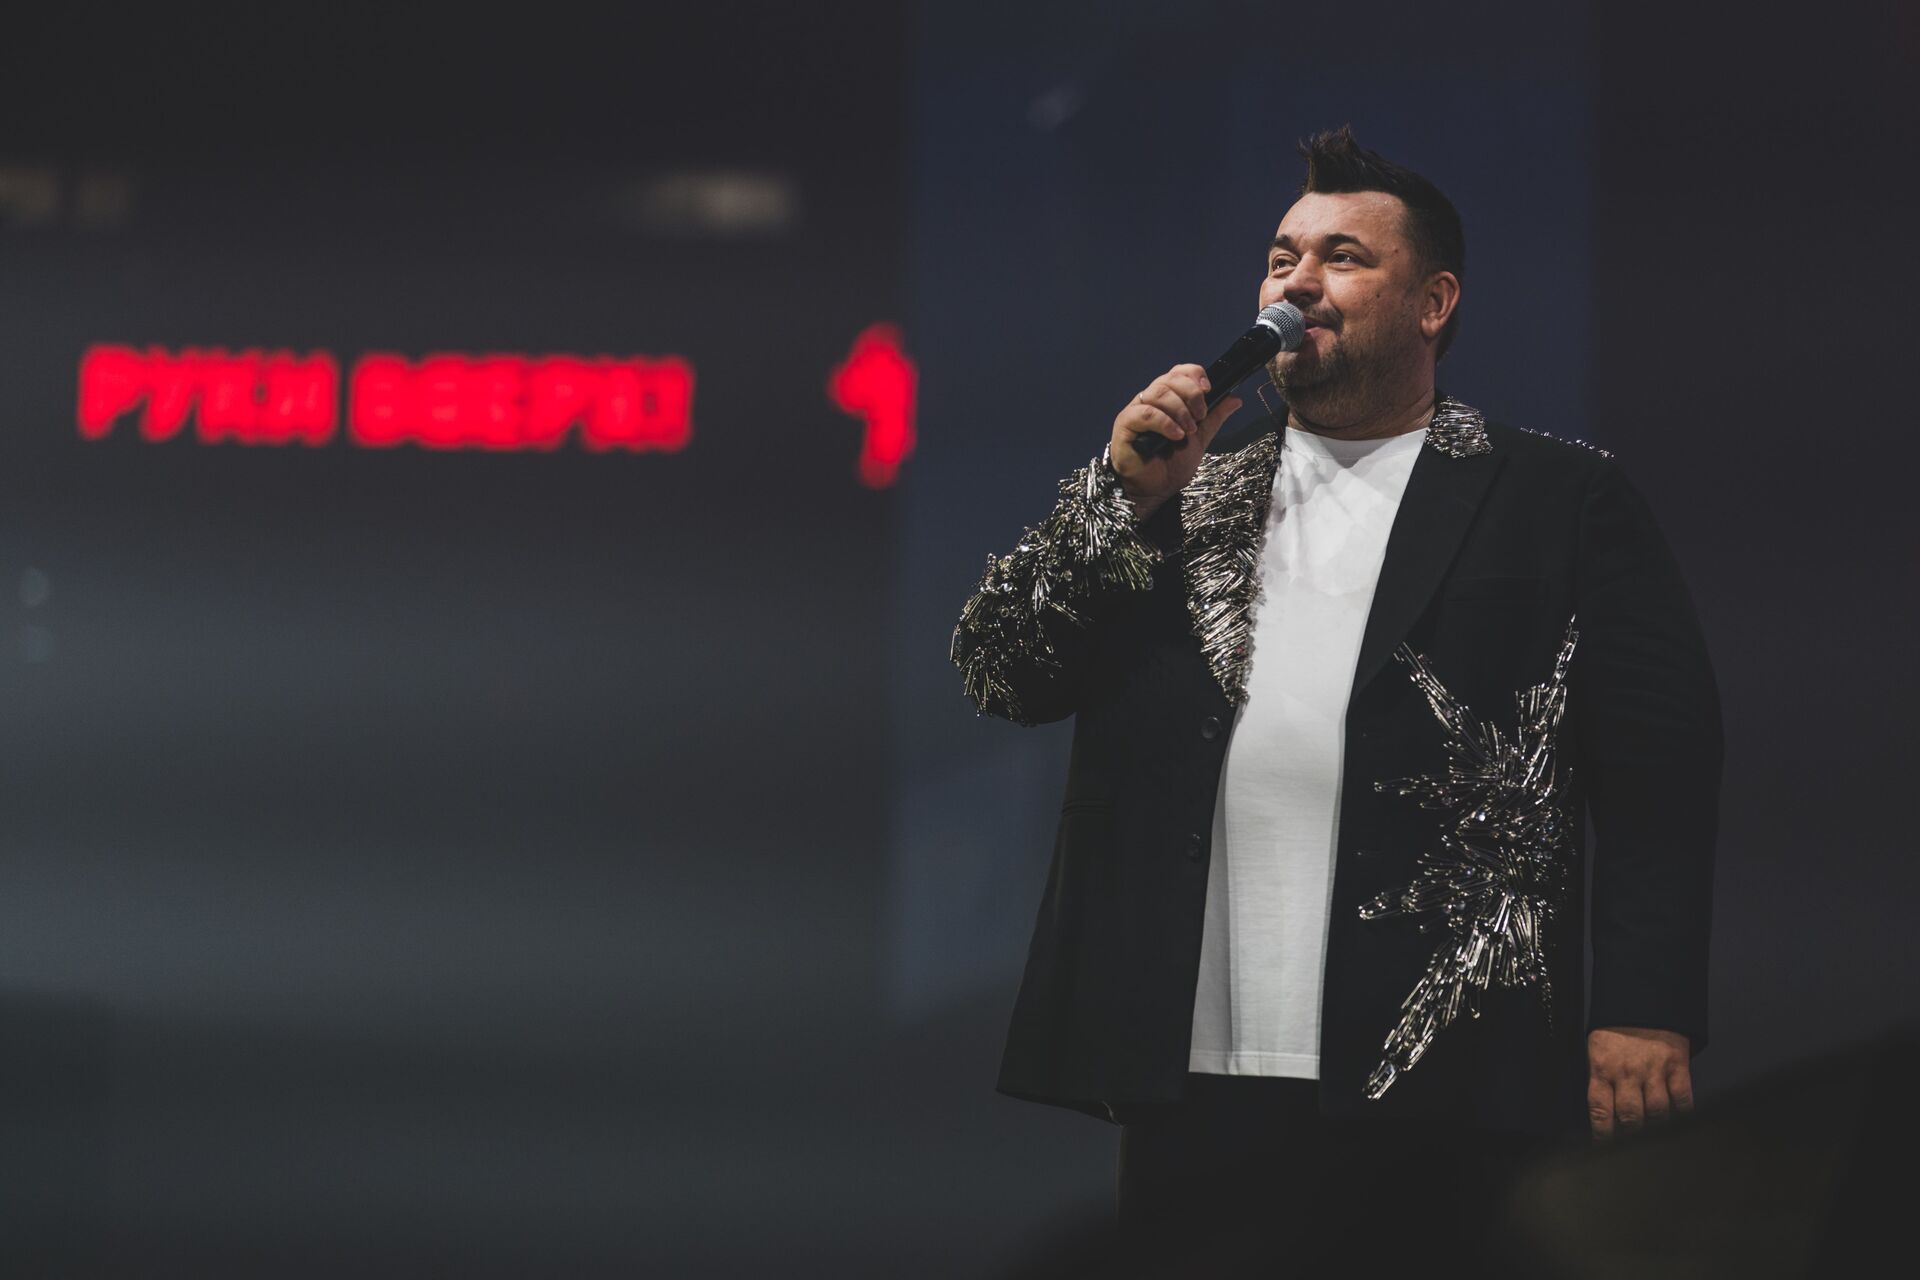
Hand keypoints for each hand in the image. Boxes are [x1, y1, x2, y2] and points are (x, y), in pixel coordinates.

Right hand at [1108, 364, 1242, 518]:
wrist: (1155, 490)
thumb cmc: (1171, 465)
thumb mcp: (1200, 439)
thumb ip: (1214, 418)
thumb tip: (1235, 399)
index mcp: (1168, 399)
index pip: (1179, 372)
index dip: (1194, 375)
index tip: (1208, 389)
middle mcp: (1150, 400)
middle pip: (1170, 379)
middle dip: (1191, 395)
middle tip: (1201, 416)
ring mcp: (1136, 410)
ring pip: (1158, 393)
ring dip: (1180, 410)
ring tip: (1188, 431)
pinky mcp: (1126, 425)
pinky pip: (1145, 413)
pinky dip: (1165, 422)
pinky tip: (1176, 435)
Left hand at [1587, 1026, 1692, 1140]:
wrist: (1643, 999)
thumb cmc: (1616, 1027)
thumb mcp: (1598, 1050)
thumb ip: (1602, 1079)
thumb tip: (1606, 1112)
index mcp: (1602, 1069)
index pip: (1599, 1110)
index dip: (1602, 1135)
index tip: (1604, 1149)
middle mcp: (1627, 1073)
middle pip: (1631, 1117)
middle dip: (1632, 1136)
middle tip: (1633, 1146)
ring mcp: (1654, 1071)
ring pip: (1657, 1112)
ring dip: (1657, 1128)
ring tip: (1656, 1138)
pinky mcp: (1677, 1066)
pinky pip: (1683, 1098)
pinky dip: (1684, 1114)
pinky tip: (1682, 1124)